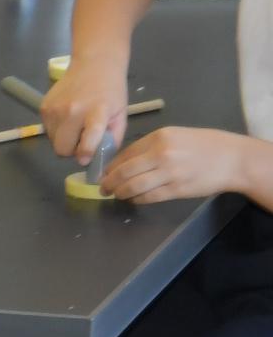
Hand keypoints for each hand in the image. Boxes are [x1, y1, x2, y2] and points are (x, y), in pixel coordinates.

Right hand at [42, 58, 129, 160]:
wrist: (95, 62)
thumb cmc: (111, 90)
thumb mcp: (120, 113)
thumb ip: (112, 138)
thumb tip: (100, 160)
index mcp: (96, 112)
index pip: (87, 141)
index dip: (85, 153)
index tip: (85, 158)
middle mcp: (72, 111)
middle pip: (62, 149)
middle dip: (71, 149)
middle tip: (81, 139)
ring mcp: (55, 109)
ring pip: (53, 141)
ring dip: (64, 138)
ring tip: (75, 124)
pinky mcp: (43, 107)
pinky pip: (47, 130)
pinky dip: (57, 128)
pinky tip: (67, 115)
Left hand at [99, 125, 269, 204]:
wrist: (233, 158)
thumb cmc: (205, 146)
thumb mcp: (176, 137)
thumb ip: (151, 147)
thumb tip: (123, 162)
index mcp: (160, 137)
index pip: (125, 154)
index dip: (110, 167)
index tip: (103, 174)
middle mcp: (162, 153)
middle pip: (123, 172)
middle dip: (108, 183)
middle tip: (103, 189)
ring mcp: (169, 172)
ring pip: (132, 187)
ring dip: (120, 193)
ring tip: (116, 195)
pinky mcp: (176, 189)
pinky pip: (147, 197)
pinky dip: (136, 199)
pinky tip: (133, 199)